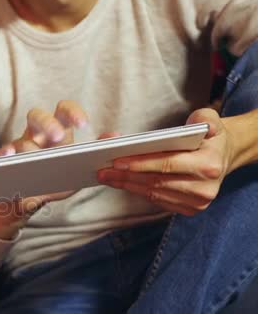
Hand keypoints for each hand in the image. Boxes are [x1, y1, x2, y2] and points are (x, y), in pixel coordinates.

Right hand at [0, 100, 88, 239]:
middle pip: (37, 116)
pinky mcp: (4, 162)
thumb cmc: (55, 177)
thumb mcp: (76, 166)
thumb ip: (95, 151)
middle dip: (48, 124)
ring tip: (31, 153)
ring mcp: (18, 147)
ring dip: (27, 146)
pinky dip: (4, 155)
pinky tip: (7, 158)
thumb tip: (116, 137)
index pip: (63, 111)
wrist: (27, 199)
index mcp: (57, 132)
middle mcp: (36, 134)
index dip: (72, 112)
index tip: (83, 124)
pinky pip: (2, 155)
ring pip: (20, 139)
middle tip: (58, 137)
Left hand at [98, 109, 233, 215]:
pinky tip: (123, 183)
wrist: (224, 156)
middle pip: (156, 181)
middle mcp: (205, 188)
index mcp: (209, 164)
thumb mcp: (210, 119)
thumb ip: (205, 118)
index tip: (117, 161)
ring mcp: (198, 202)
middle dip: (126, 176)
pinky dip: (138, 191)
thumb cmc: (210, 136)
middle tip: (102, 170)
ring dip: (127, 185)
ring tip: (107, 176)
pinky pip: (158, 201)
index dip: (140, 163)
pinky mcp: (190, 209)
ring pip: (154, 194)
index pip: (168, 164)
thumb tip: (201, 126)